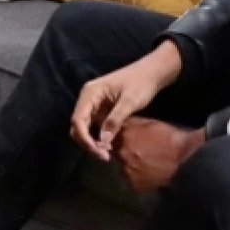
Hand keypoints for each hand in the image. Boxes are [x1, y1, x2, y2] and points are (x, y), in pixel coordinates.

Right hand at [70, 40, 183, 160]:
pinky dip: (98, 137)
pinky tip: (109, 146)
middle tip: (104, 157)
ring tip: (107, 154)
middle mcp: (87, 98)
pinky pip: (93, 126)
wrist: (151, 73)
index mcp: (90, 93)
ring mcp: (94, 104)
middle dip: (87, 142)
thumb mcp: (129, 102)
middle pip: (78, 125)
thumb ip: (115, 120)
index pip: (78, 119)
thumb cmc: (140, 83)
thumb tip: (103, 142)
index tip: (99, 152)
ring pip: (84, 127)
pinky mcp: (101, 109)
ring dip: (92, 142)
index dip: (85, 138)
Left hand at [115, 118, 204, 192]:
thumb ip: (130, 124)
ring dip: (132, 166)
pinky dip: (139, 178)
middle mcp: (121, 154)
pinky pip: (133, 181)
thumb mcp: (148, 123)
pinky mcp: (135, 185)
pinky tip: (150, 174)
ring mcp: (127, 171)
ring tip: (147, 165)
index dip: (119, 140)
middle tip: (140, 153)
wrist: (185, 159)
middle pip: (118, 154)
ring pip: (125, 168)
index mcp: (124, 137)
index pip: (111, 138)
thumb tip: (119, 124)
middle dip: (126, 153)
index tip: (127, 141)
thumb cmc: (169, 138)